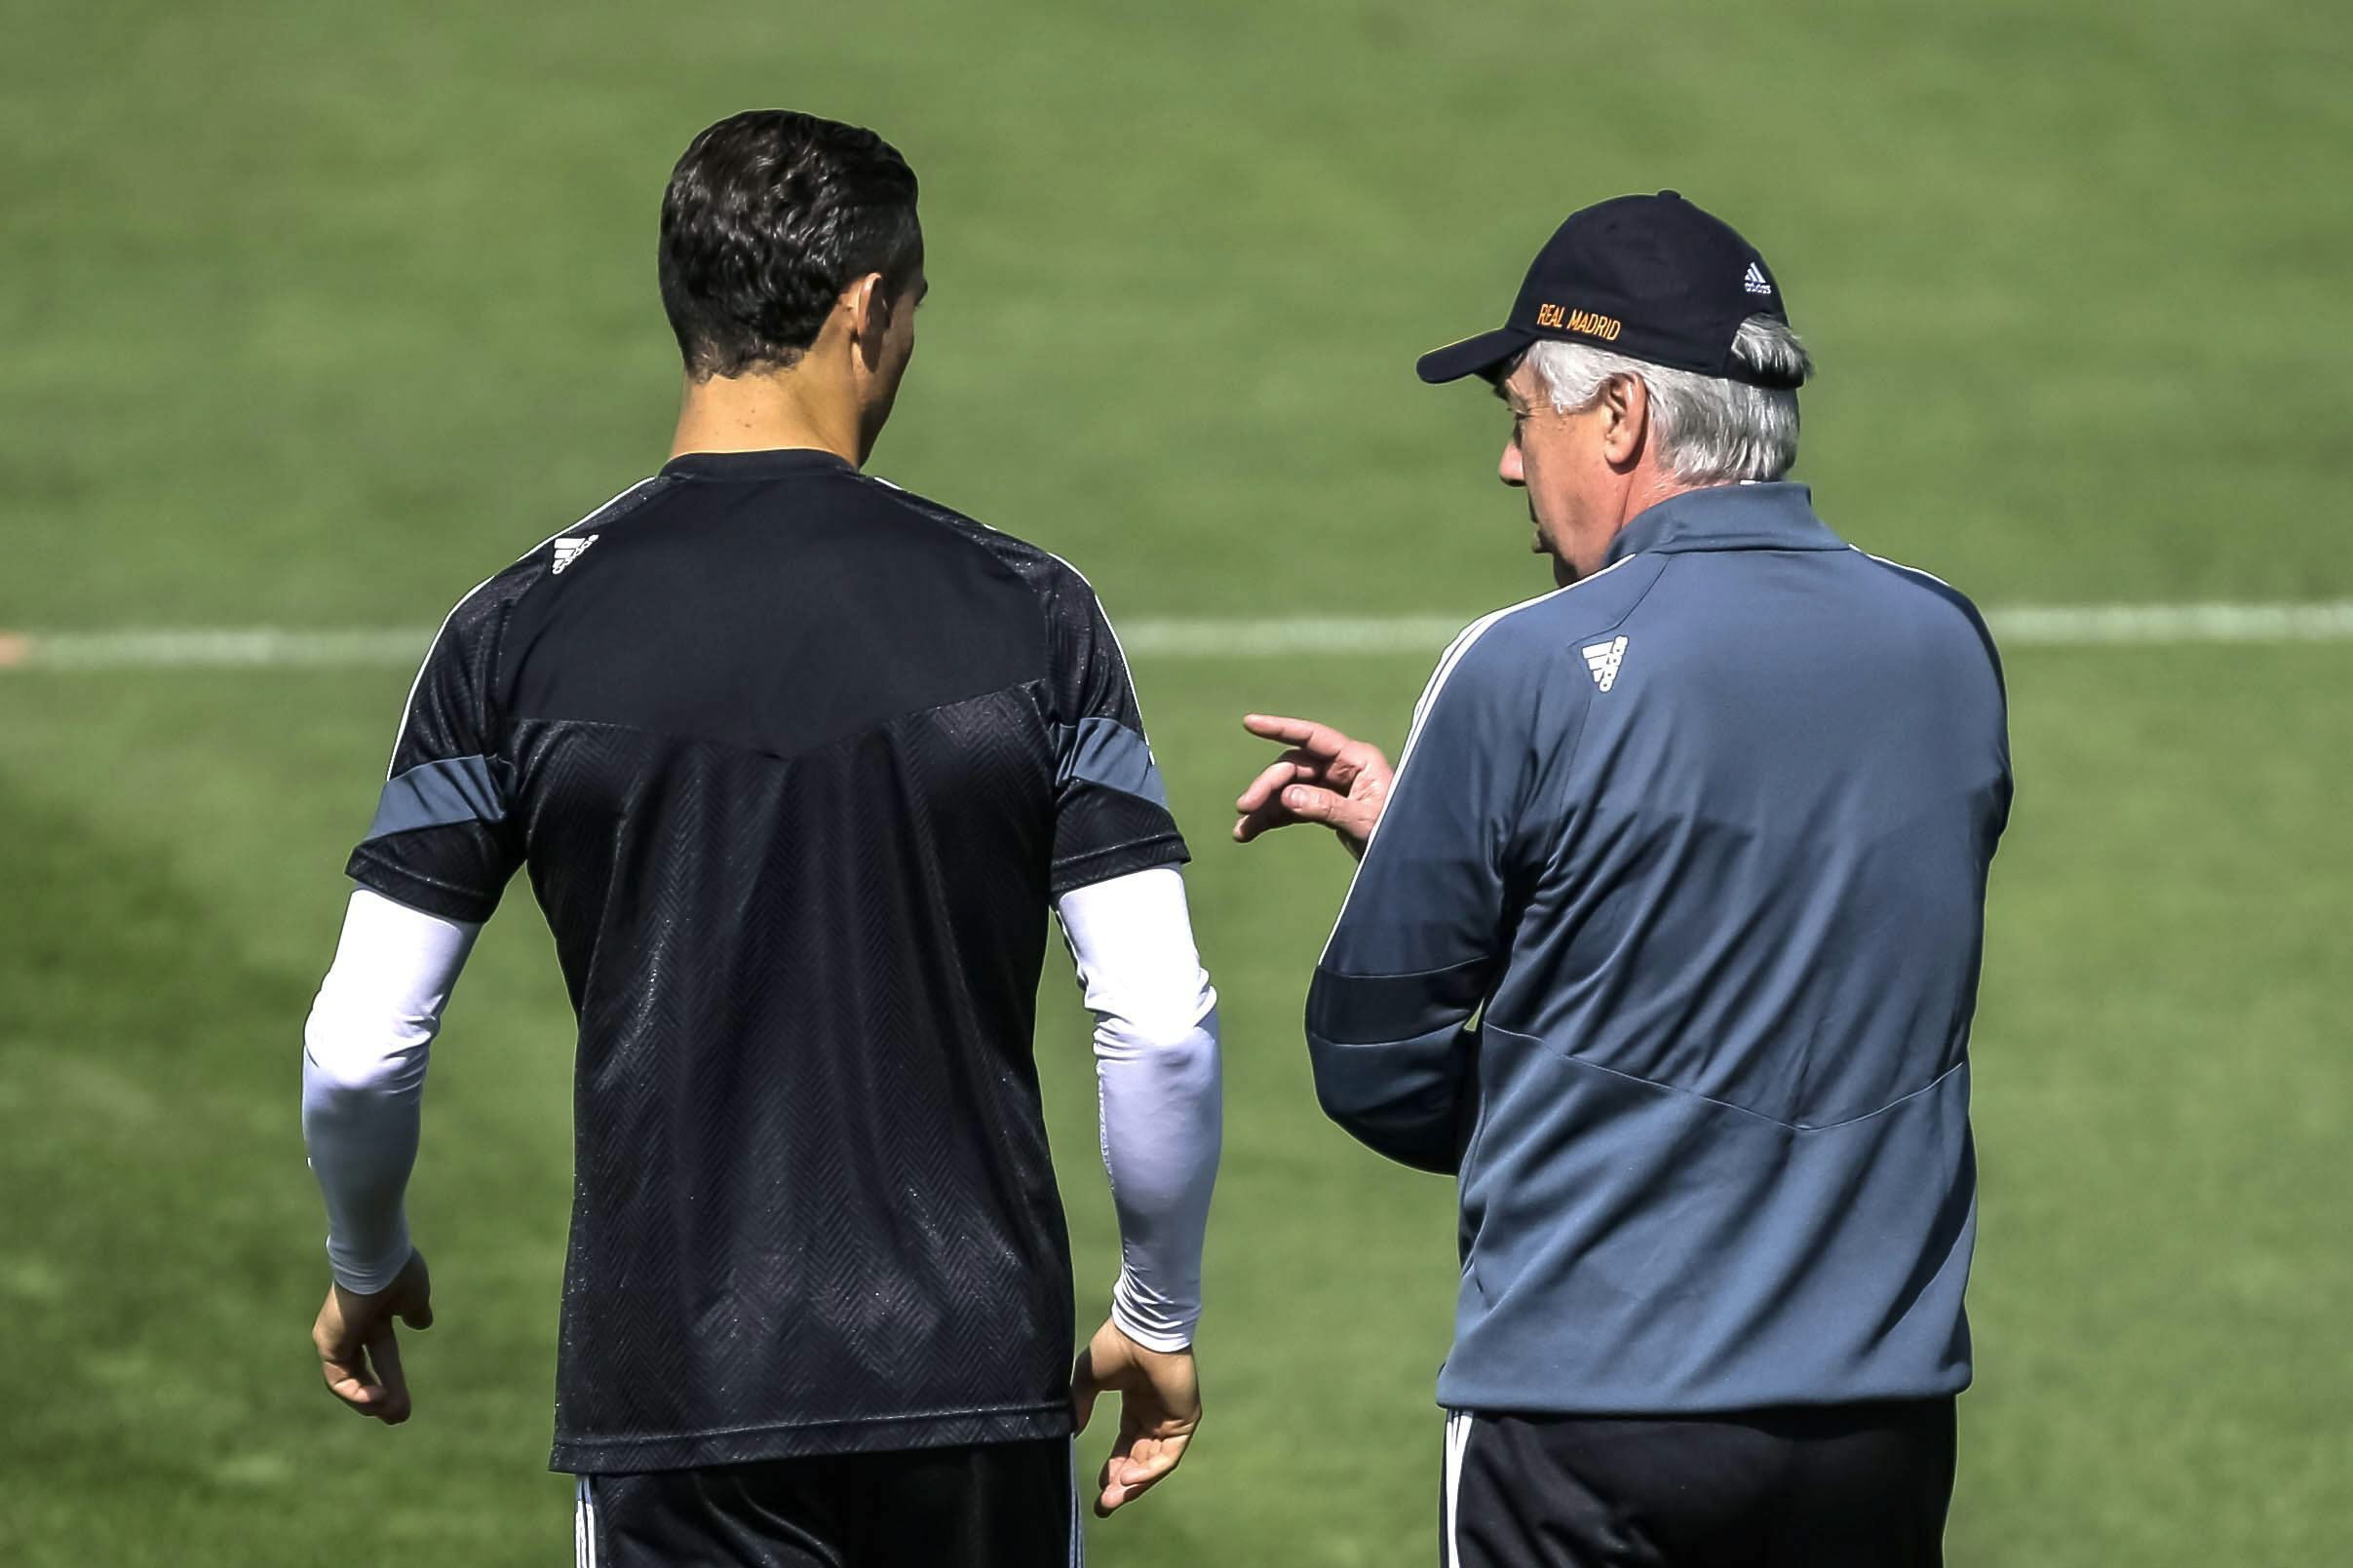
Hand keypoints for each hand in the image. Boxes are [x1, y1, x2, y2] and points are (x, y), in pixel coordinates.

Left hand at [312, 1249, 433, 1423]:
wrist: (378, 1258)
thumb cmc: (398, 1273)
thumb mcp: (414, 1297)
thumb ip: (416, 1311)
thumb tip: (422, 1322)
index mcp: (371, 1319)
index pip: (381, 1357)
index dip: (393, 1381)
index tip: (403, 1406)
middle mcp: (349, 1331)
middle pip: (362, 1374)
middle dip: (380, 1399)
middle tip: (398, 1417)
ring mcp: (335, 1338)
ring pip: (347, 1382)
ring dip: (370, 1402)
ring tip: (394, 1412)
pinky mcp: (327, 1343)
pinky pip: (338, 1379)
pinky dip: (357, 1393)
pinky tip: (378, 1399)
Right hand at [1071, 1318, 1199, 1517]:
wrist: (1141, 1328)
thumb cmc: (1117, 1345)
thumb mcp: (1088, 1380)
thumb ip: (1080, 1405)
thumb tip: (1072, 1432)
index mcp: (1137, 1405)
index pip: (1127, 1447)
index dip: (1112, 1468)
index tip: (1098, 1490)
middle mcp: (1155, 1414)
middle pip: (1140, 1460)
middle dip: (1121, 1484)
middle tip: (1104, 1506)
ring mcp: (1172, 1418)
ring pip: (1154, 1463)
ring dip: (1134, 1484)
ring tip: (1112, 1499)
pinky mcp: (1185, 1419)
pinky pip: (1168, 1455)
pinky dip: (1149, 1470)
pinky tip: (1128, 1478)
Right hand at [1232, 713, 1393, 857]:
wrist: (1411, 860)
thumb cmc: (1399, 833)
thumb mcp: (1365, 822)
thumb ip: (1327, 807)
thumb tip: (1287, 795)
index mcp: (1358, 760)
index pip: (1313, 737)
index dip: (1281, 728)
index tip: (1250, 723)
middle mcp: (1343, 769)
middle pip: (1294, 768)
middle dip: (1267, 786)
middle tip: (1246, 807)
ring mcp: (1332, 788)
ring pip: (1288, 789)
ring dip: (1264, 808)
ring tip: (1242, 831)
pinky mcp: (1326, 808)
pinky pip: (1292, 808)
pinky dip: (1272, 819)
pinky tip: (1251, 832)